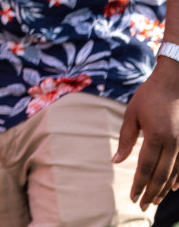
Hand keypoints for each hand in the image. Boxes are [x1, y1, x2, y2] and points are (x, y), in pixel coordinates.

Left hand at [116, 55, 178, 208]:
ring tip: (154, 200)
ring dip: (164, 188)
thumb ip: (125, 138)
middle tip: (142, 206)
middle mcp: (173, 143)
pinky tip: (174, 187)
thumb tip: (116, 160)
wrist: (175, 83)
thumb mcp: (131, 114)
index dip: (139, 184)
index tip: (132, 196)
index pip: (146, 167)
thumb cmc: (149, 96)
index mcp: (156, 137)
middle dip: (151, 192)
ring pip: (174, 172)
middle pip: (161, 175)